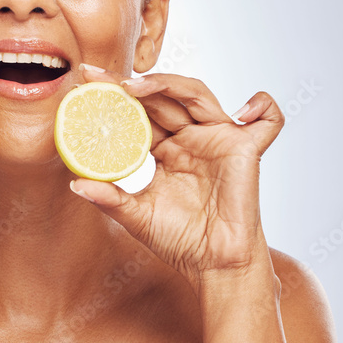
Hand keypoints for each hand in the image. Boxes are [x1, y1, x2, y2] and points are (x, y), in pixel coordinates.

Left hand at [69, 66, 283, 285]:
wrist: (212, 265)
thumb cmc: (179, 241)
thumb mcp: (136, 216)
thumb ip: (109, 198)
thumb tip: (75, 184)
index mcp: (167, 149)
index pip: (140, 112)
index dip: (114, 97)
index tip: (84, 83)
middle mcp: (192, 138)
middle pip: (162, 97)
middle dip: (130, 83)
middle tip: (96, 76)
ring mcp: (219, 139)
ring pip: (197, 94)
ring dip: (167, 83)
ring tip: (134, 87)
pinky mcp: (247, 150)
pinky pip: (267, 121)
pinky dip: (263, 107)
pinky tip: (242, 110)